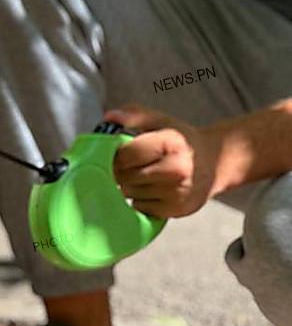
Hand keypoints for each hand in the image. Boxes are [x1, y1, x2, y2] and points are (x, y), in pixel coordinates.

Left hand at [104, 104, 223, 218]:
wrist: (216, 163)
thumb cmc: (182, 141)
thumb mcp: (161, 121)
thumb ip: (134, 114)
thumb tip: (109, 119)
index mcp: (171, 143)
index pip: (126, 154)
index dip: (113, 154)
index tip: (114, 152)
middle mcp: (177, 170)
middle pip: (124, 176)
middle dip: (119, 170)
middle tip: (129, 163)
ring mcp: (177, 193)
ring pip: (129, 193)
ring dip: (128, 185)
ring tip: (144, 174)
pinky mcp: (175, 210)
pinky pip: (139, 207)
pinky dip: (140, 199)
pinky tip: (153, 188)